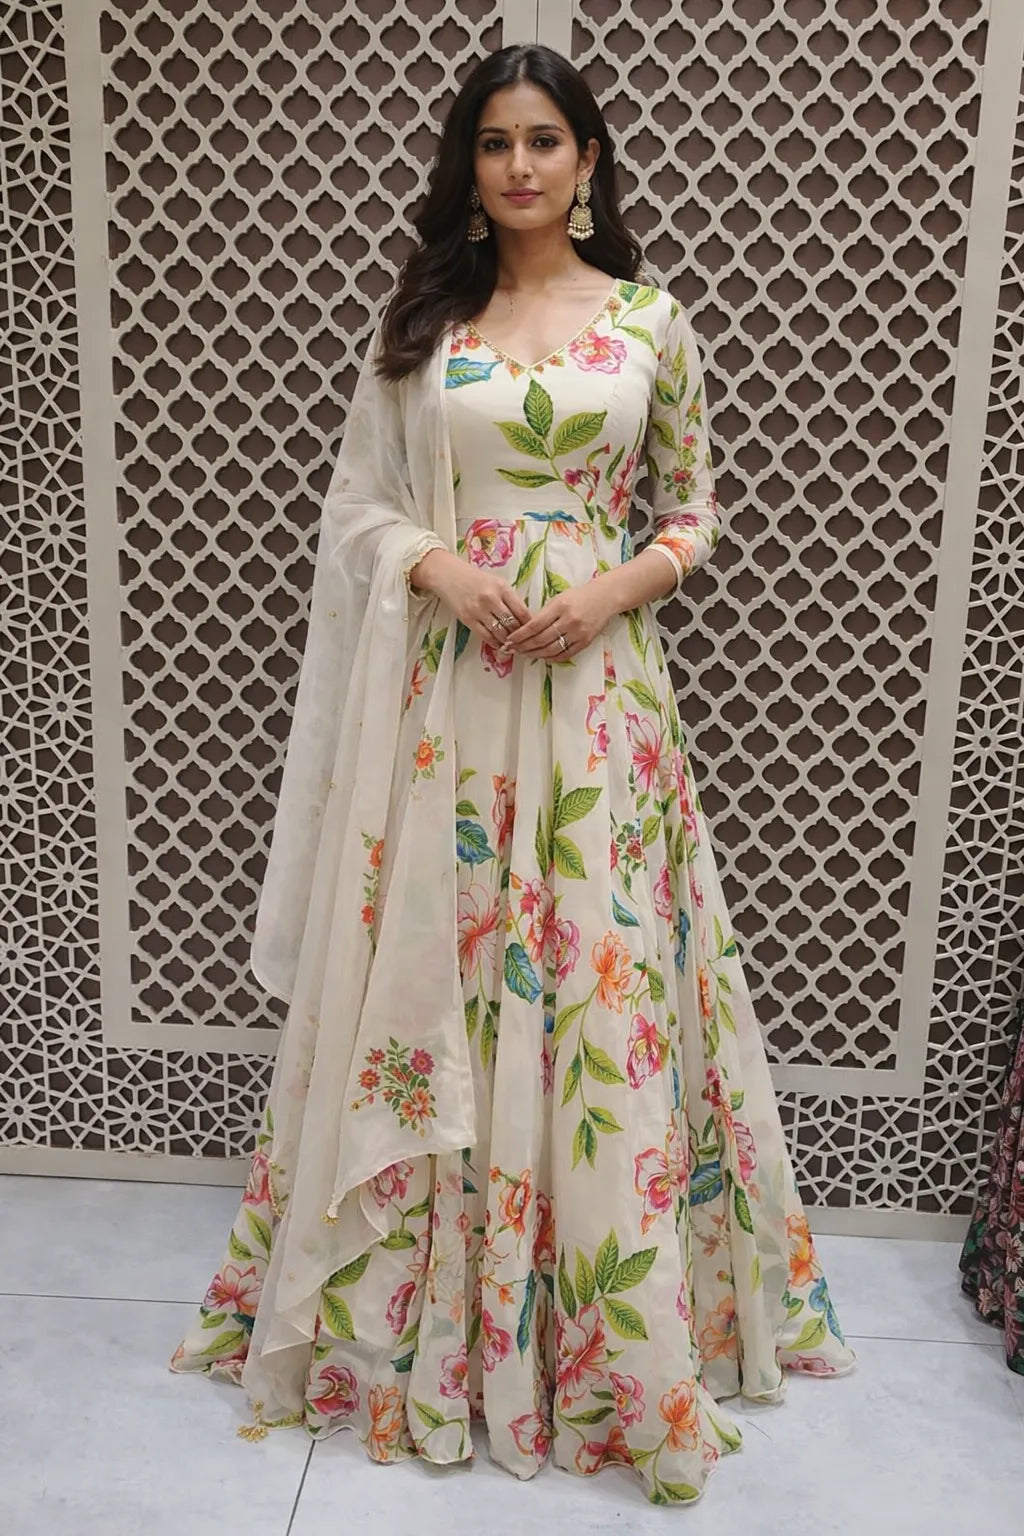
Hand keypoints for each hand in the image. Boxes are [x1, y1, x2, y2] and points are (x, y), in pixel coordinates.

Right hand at [409, 548, 531, 646]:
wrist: (447, 574)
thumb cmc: (474, 578)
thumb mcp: (496, 582)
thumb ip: (509, 598)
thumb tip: (524, 619)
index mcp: (502, 587)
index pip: (522, 611)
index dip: (530, 624)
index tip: (533, 631)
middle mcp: (491, 598)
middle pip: (513, 624)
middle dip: (520, 635)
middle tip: (525, 642)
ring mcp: (478, 609)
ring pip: (500, 632)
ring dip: (508, 641)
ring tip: (513, 645)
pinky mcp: (467, 619)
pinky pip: (486, 636)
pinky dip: (495, 643)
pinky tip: (499, 644)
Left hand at [501, 580, 614, 661]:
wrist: (606, 597)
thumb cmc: (579, 596)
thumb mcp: (559, 598)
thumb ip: (544, 614)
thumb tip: (526, 630)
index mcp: (560, 607)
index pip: (535, 625)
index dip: (520, 635)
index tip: (510, 640)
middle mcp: (569, 621)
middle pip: (541, 639)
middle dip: (524, 646)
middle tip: (513, 649)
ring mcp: (578, 633)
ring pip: (551, 649)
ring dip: (535, 654)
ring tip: (525, 654)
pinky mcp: (585, 642)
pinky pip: (565, 655)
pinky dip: (552, 658)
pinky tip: (543, 657)